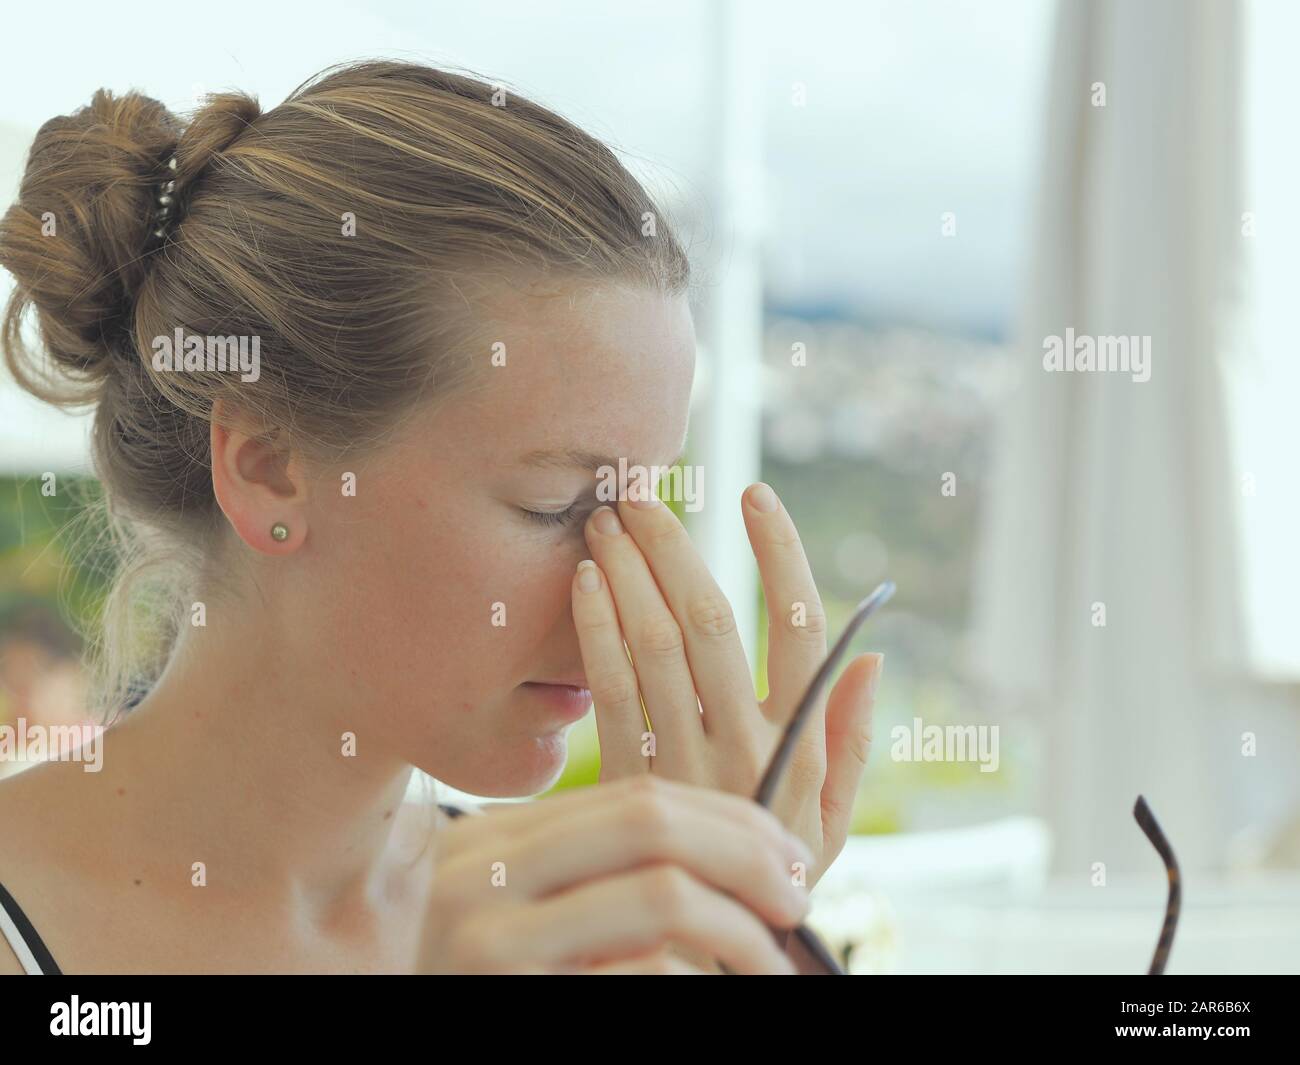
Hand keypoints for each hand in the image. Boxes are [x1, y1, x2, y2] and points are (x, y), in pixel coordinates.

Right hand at [416, 775, 813, 973]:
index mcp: (490, 840)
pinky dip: (694, 984)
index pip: (634, 794)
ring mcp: (485, 937)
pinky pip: (641, 972)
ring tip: (768, 961)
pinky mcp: (506, 989)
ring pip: (661, 894)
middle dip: (748, 851)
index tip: (786, 853)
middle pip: (651, 821)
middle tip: (797, 895)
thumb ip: (584, 878)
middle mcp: (478, 872)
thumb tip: (715, 856)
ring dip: (740, 929)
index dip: (729, 818)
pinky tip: (712, 992)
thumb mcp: (514, 918)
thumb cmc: (480, 983)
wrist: (382, 1031)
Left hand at [571, 481, 882, 890]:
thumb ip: (853, 738)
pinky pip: (609, 691)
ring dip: (627, 573)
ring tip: (607, 519)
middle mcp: (747, 746)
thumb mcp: (834, 820)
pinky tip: (583, 581)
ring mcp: (683, 764)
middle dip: (672, 547)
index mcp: (804, 743)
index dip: (779, 554)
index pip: (800, 630)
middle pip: (709, 621)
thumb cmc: (776, 870)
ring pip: (654, 645)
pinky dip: (595, 629)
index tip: (754, 494)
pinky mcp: (627, 781)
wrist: (709, 945)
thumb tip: (870, 654)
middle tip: (643, 492)